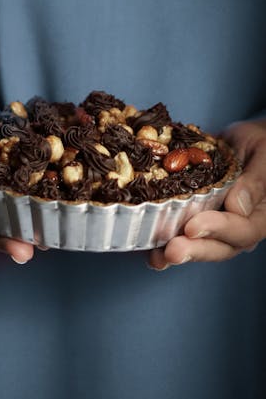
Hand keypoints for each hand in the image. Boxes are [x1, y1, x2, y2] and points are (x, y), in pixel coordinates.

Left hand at [149, 119, 265, 269]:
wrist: (246, 141)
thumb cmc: (260, 145)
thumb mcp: (263, 154)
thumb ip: (255, 180)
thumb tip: (238, 206)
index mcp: (261, 214)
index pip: (243, 230)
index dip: (217, 230)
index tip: (192, 227)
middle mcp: (239, 226)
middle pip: (219, 247)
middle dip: (193, 250)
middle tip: (170, 251)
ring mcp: (217, 225)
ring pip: (198, 245)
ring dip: (176, 251)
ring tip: (156, 257)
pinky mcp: (196, 218)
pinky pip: (181, 233)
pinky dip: (162, 241)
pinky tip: (146, 246)